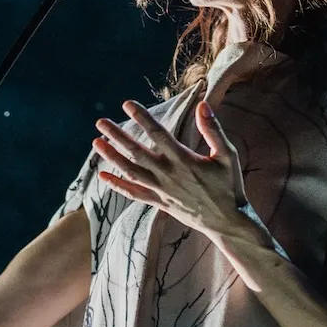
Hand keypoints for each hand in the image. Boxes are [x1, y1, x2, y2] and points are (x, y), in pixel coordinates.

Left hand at [94, 101, 251, 239]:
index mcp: (184, 160)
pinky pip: (134, 194)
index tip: (127, 104)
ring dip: (112, 157)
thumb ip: (214, 130)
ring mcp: (162, 190)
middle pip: (137, 152)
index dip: (142, 118)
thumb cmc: (229, 186)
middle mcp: (169, 175)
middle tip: (100, 122)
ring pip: (131, 172)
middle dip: (117, 136)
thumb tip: (203, 105)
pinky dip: (118, 186)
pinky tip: (103, 177)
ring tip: (96, 142)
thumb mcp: (228, 156)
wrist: (227, 222)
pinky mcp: (159, 203)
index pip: (158, 134)